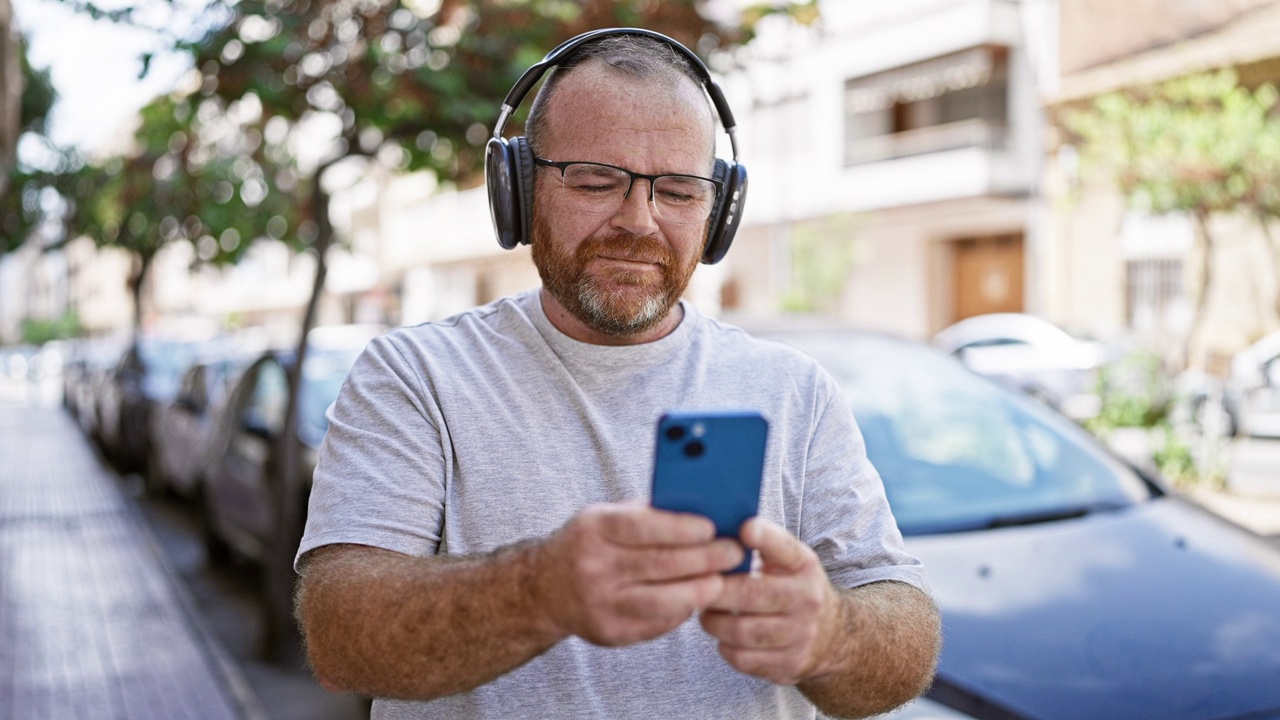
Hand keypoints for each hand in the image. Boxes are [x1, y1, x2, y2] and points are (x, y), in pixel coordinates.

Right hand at [533, 503, 744, 646]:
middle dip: (704, 558)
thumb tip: (701, 507)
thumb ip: (646, 513)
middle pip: (659, 564)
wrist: (543, 589)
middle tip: (734, 552)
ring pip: (662, 601)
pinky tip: (697, 600)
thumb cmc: (588, 544)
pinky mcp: (611, 633)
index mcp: (594, 529)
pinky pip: (656, 624)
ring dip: (699, 591)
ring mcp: (600, 604)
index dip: (680, 527)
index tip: (712, 527)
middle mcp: (594, 567)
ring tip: (722, 581)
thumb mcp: (605, 517)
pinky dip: (681, 611)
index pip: (642, 526)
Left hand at [699, 518, 841, 684]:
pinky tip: (723, 636)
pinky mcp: (789, 664)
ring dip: (715, 622)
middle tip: (695, 586)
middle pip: (753, 594)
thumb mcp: (789, 561)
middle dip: (717, 590)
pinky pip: (744, 659)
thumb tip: (717, 527)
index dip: (764, 536)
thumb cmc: (793, 588)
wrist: (833, 636)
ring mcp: (801, 635)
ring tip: (706, 612)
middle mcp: (807, 599)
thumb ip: (761, 544)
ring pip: (743, 631)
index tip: (744, 528)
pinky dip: (725, 647)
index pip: (785, 547)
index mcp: (804, 565)